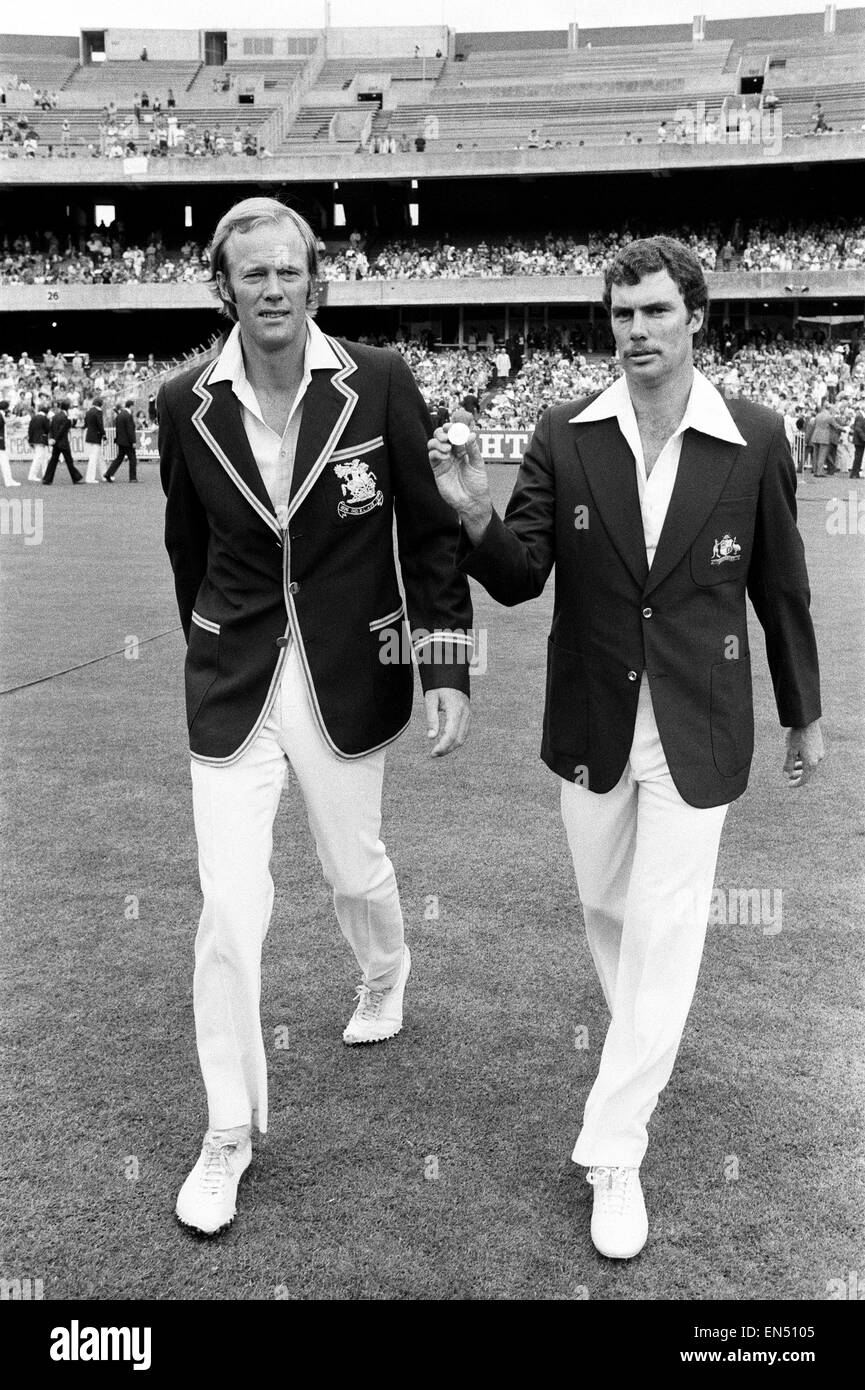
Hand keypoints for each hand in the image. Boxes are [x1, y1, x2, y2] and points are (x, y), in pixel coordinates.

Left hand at [424, 687, 470, 757]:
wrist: (451, 675)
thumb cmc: (439, 686)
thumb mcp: (431, 700)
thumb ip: (431, 719)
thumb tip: (431, 737)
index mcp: (456, 709)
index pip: (451, 734)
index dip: (443, 746)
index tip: (433, 753)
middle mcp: (465, 713)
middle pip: (459, 739)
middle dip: (446, 750)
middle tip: (433, 754)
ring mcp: (469, 715)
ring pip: (462, 738)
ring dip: (451, 747)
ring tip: (437, 751)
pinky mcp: (468, 716)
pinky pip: (463, 733)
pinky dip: (455, 741)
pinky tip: (445, 743)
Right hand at [428, 425, 492, 539]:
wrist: (472, 502)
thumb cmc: (478, 484)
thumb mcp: (478, 464)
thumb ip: (473, 450)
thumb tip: (471, 434)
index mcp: (463, 450)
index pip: (455, 434)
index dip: (452, 427)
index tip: (453, 426)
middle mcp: (452, 453)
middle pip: (442, 436)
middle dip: (442, 432)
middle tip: (448, 435)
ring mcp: (444, 461)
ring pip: (434, 444)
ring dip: (438, 441)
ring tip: (447, 447)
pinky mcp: (437, 470)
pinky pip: (432, 456)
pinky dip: (436, 452)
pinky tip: (444, 456)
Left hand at [783, 720, 824, 786]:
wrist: (807, 720)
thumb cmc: (797, 735)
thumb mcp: (790, 751)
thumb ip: (788, 765)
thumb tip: (786, 776)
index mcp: (811, 762)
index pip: (804, 779)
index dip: (796, 784)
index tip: (788, 785)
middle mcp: (818, 759)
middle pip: (808, 773)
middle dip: (798, 775)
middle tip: (788, 776)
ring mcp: (820, 752)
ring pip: (810, 764)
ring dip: (801, 767)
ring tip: (793, 765)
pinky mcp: (820, 746)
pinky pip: (812, 757)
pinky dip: (805, 760)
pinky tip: (798, 756)